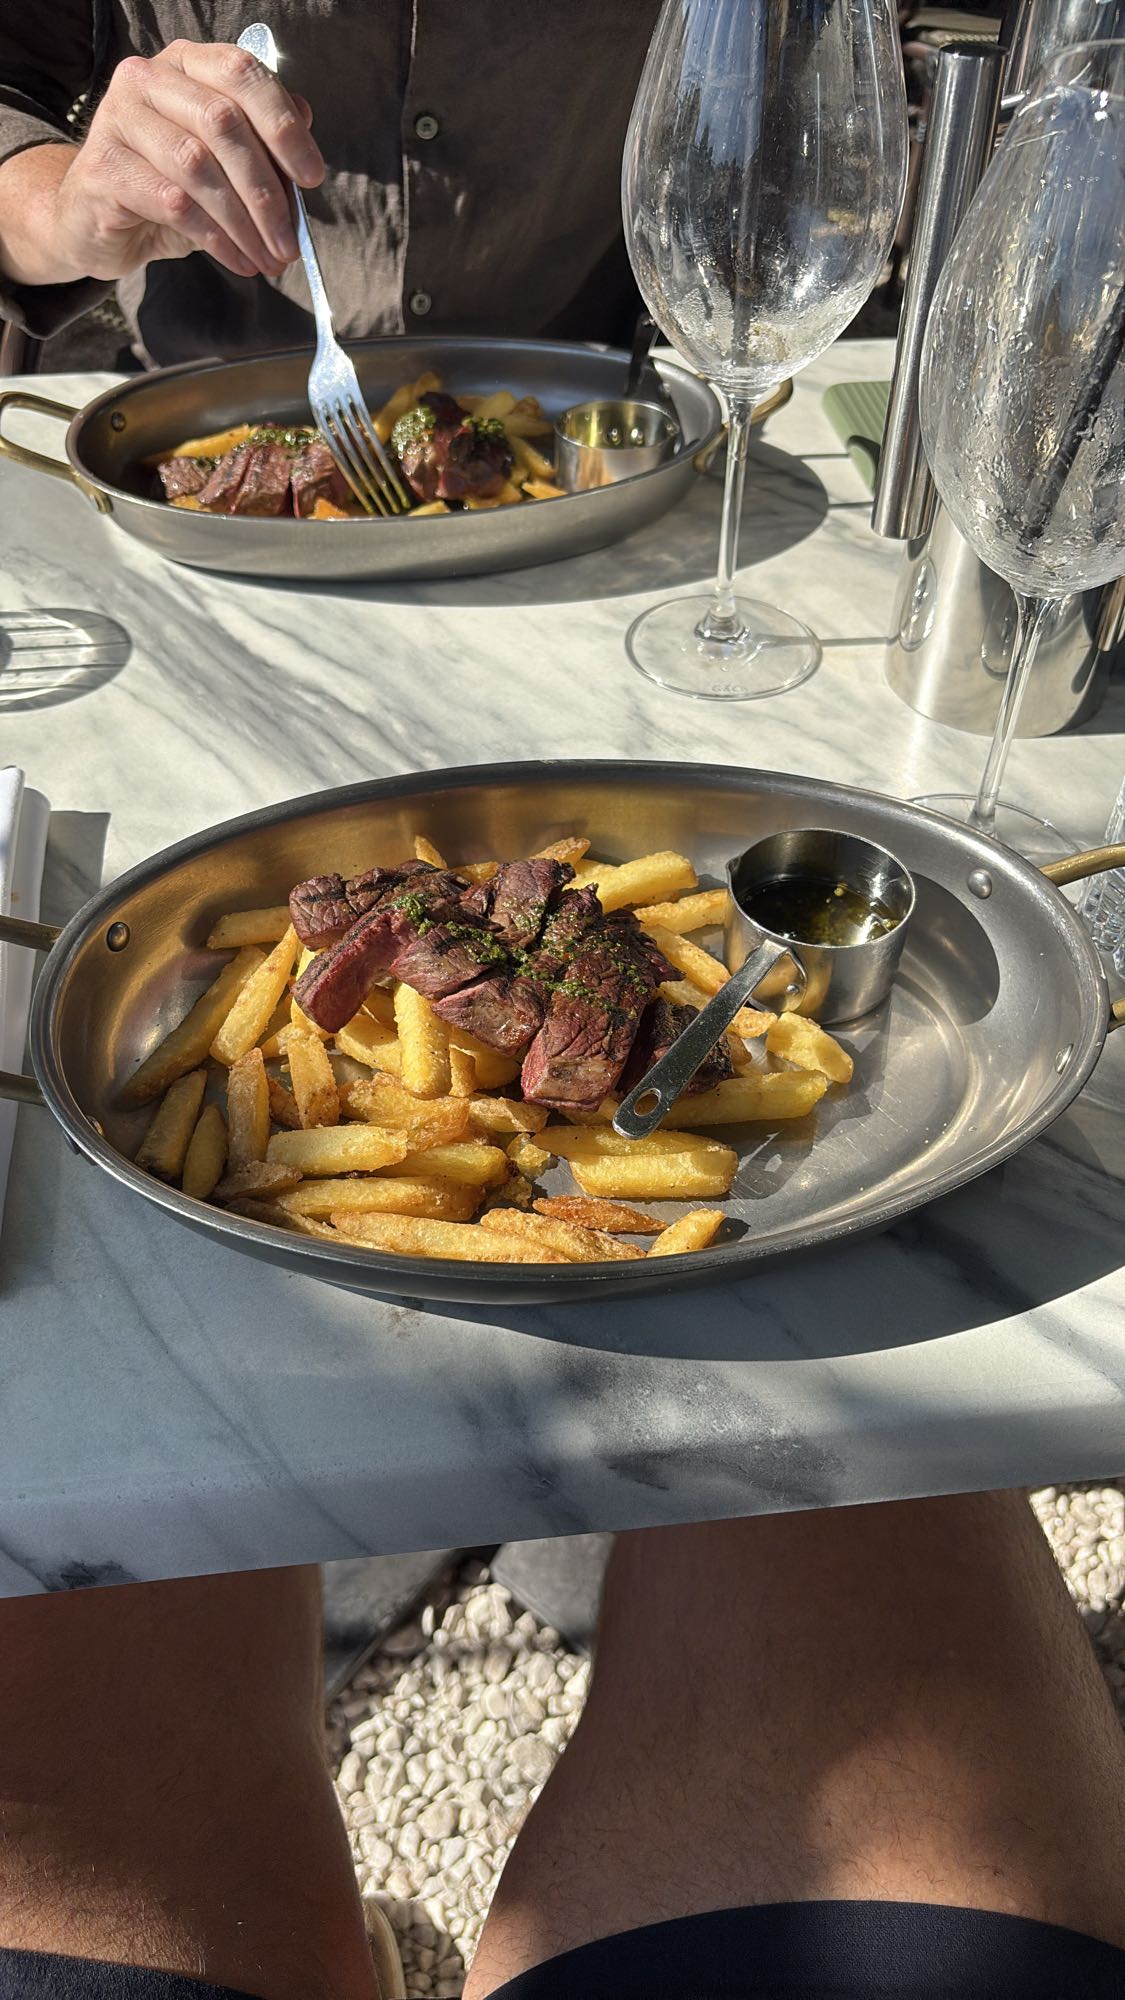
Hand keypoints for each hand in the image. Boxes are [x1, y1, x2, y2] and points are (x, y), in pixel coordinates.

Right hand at [51, 41, 324, 282]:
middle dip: (267, 191)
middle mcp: (148, 79)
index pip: (241, 73)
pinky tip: (238, 261)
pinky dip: (216, 239)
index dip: (283, 125)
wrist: (94, 221)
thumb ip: (261, 146)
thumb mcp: (222, 165)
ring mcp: (118, 118)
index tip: (312, 177)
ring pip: (199, 165)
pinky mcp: (103, 167)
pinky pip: (174, 203)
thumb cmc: (165, 188)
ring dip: (244, 223)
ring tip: (268, 259)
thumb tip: (305, 146)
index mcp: (185, 64)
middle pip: (223, 122)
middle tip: (289, 241)